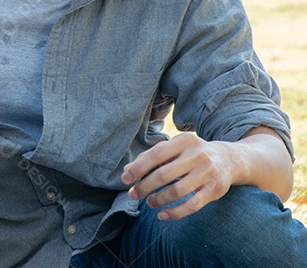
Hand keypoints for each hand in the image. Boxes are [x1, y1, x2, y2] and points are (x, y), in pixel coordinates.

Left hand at [121, 133, 235, 219]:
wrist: (230, 159)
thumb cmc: (192, 154)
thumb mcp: (175, 149)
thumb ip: (151, 158)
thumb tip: (127, 171)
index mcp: (184, 141)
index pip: (156, 155)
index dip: (138, 168)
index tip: (126, 180)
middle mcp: (198, 155)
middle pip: (164, 174)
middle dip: (145, 187)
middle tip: (133, 195)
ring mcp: (208, 173)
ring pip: (177, 191)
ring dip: (158, 200)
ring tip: (149, 203)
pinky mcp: (215, 190)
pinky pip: (192, 205)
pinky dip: (175, 212)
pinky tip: (163, 215)